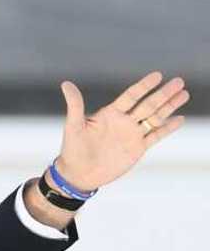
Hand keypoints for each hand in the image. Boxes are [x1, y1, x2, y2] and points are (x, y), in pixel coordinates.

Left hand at [54, 72, 188, 190]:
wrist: (78, 174)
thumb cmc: (73, 149)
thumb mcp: (73, 126)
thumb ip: (75, 105)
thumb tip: (65, 84)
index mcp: (110, 113)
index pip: (131, 96)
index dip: (144, 86)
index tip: (157, 75)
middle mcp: (124, 121)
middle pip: (148, 105)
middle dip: (163, 94)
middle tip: (179, 81)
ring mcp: (132, 134)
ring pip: (155, 118)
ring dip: (169, 107)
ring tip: (184, 94)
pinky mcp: (137, 148)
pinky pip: (155, 136)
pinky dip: (167, 128)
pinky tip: (179, 119)